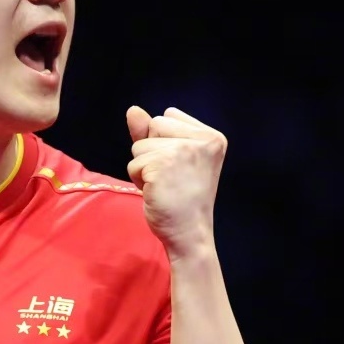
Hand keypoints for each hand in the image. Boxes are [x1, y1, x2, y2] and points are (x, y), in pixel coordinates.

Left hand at [125, 106, 225, 256]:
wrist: (190, 233)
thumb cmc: (183, 198)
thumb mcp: (173, 158)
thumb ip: (153, 132)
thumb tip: (132, 110)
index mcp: (212, 136)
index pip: (168, 116)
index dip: (165, 142)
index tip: (182, 168)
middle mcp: (201, 140)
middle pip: (154, 126)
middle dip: (153, 152)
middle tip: (172, 178)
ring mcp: (182, 151)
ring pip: (140, 146)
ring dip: (145, 168)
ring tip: (165, 186)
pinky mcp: (162, 164)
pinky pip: (133, 164)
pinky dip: (139, 181)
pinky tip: (158, 193)